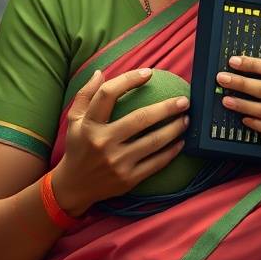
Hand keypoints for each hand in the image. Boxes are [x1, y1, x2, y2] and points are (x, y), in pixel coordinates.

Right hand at [50, 69, 188, 215]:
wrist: (74, 186)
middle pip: (140, 119)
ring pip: (153, 142)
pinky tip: (181, 142)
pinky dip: (171, 152)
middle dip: (167, 108)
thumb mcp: (74, 120)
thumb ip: (86, 94)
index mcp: (89, 125)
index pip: (108, 95)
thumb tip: (100, 72)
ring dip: (174, 129)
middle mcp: (103, 143)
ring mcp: (117, 163)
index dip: (129, 80)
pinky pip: (156, 163)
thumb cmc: (78, 147)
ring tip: (186, 119)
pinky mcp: (128, 179)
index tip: (149, 73)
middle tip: (184, 100)